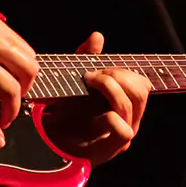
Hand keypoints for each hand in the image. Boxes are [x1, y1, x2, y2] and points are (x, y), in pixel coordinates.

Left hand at [41, 31, 150, 164]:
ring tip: (88, 85)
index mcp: (125, 103)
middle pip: (140, 90)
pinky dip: (108, 116)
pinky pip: (122, 129)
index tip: (98, 69)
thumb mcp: (74, 78)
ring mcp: (121, 136)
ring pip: (131, 105)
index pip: (141, 84)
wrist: (44, 138)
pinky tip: (90, 112)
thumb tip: (97, 36)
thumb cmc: (63, 110)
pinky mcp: (110, 150)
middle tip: (91, 77)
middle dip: (115, 76)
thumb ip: (87, 57)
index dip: (122, 71)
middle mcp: (129, 120)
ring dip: (109, 88)